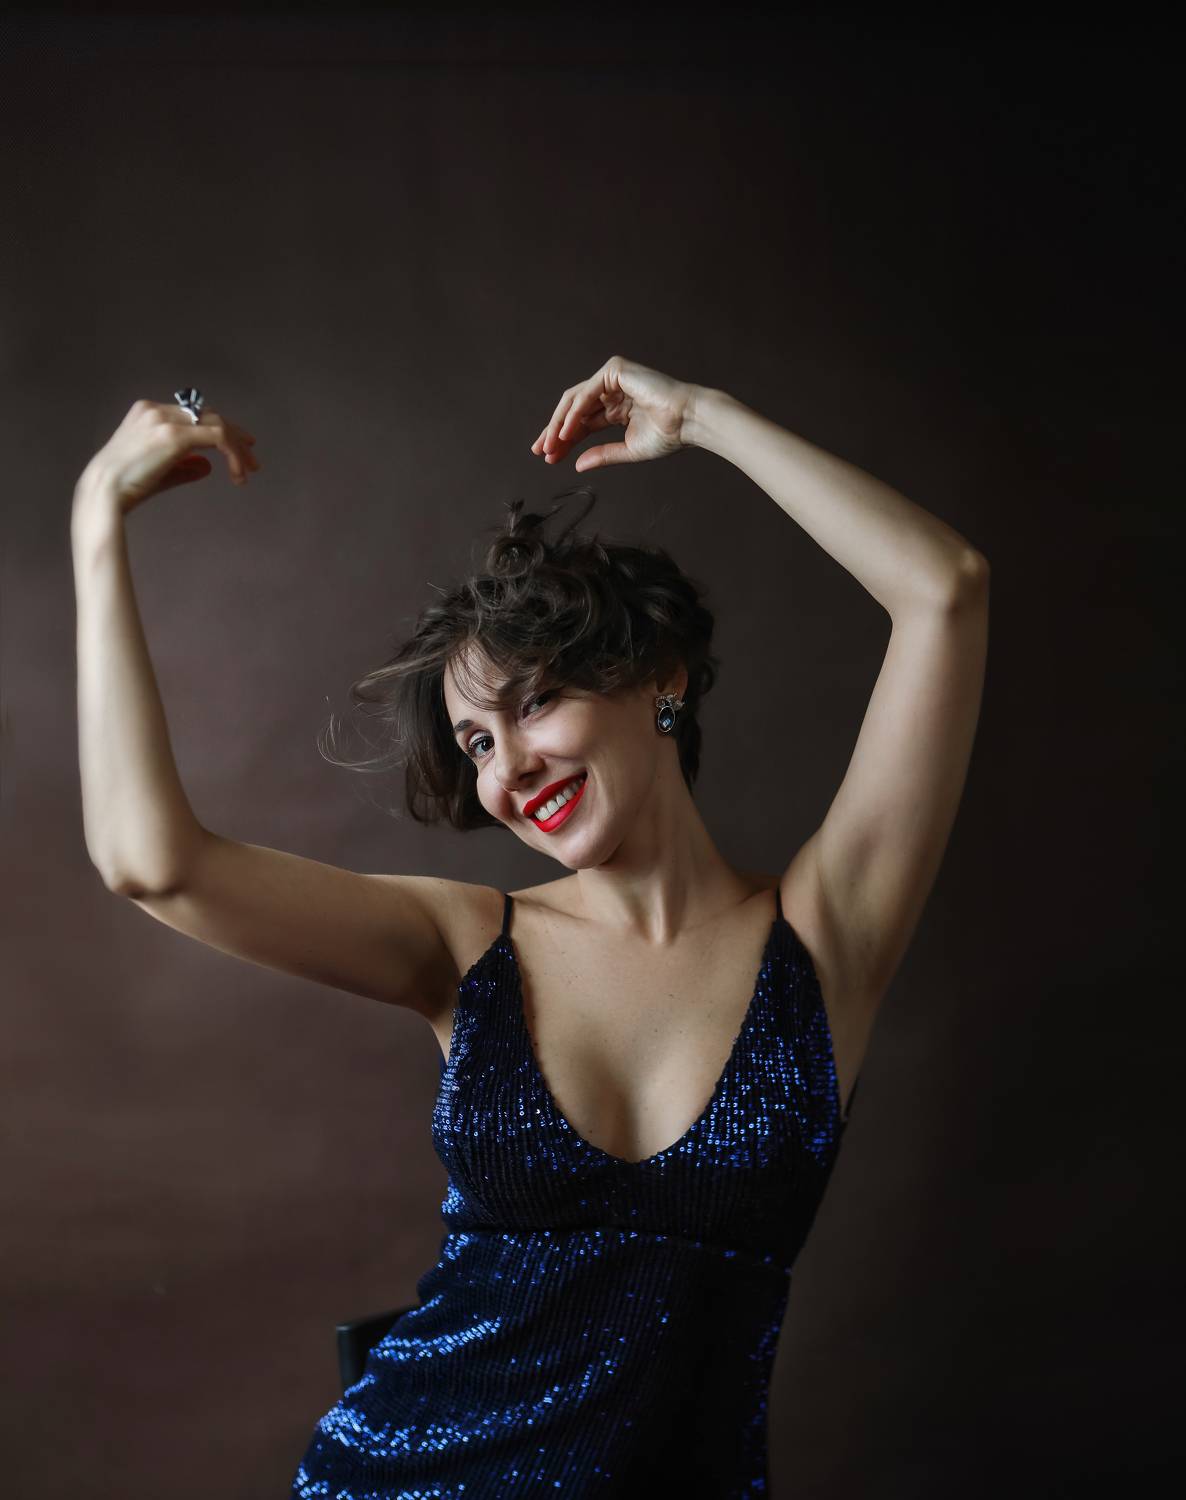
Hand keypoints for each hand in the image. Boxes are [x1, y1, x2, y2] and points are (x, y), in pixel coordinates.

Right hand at [75, 399, 260, 517]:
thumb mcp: (159, 472)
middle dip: (235, 437)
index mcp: (148, 412)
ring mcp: (165, 420)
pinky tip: (237, 474)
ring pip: (217, 424)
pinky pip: (218, 437)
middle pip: (209, 415)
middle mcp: (157, 410)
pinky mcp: (174, 434)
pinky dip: (233, 454)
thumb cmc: (125, 487)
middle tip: (252, 461)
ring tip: (249, 470)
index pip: (194, 415)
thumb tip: (206, 466)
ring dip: (237, 448)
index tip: (239, 448)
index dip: (220, 430)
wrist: (104, 492)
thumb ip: (183, 466)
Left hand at [530, 355, 699, 471]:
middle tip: (541, 451)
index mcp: (616, 409)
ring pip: (575, 400)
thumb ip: (602, 455)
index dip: (564, 440)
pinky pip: (586, 393)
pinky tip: (566, 432)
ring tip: (550, 445)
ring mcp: (612, 379)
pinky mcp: (615, 370)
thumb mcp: (628, 450)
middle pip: (573, 410)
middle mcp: (612, 392)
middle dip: (555, 431)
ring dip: (559, 423)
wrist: (688, 421)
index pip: (582, 424)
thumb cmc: (668, 434)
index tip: (548, 457)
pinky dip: (574, 413)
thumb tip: (578, 464)